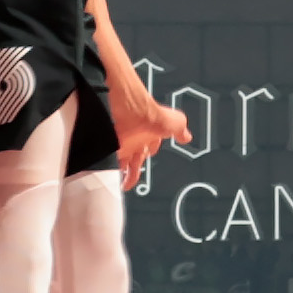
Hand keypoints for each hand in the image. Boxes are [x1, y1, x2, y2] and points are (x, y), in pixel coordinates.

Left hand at [105, 68, 191, 183]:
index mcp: (150, 136)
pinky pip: (106, 159)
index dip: (146, 159)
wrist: (130, 108)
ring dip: (120, 173)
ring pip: (120, 162)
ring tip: (117, 185)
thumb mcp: (173, 121)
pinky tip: (105, 174)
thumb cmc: (150, 112)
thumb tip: (187, 136)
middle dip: (131, 173)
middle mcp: (134, 139)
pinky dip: (106, 167)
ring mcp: (121, 141)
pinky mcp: (109, 144)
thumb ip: (179, 129)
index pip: (149, 151)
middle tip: (127, 183)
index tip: (141, 166)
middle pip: (133, 161)